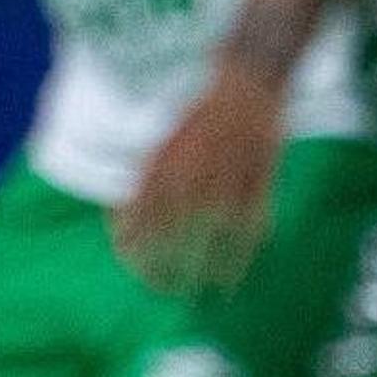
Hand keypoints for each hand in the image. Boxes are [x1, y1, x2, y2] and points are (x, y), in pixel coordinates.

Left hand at [117, 63, 283, 295]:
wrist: (246, 83)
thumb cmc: (199, 111)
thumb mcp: (161, 141)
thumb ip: (144, 178)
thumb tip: (119, 214)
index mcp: (162, 167)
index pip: (137, 219)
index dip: (131, 246)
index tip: (128, 266)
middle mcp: (190, 181)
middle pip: (170, 239)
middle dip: (162, 269)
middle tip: (159, 289)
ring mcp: (225, 186)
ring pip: (208, 244)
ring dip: (200, 272)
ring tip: (193, 293)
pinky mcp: (257, 188)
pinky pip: (246, 236)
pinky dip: (237, 261)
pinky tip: (230, 280)